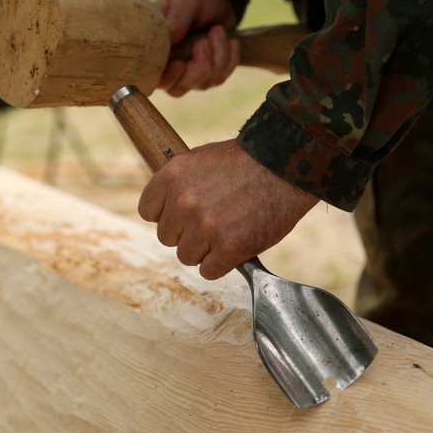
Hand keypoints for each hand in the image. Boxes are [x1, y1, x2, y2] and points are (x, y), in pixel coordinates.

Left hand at [138, 141, 318, 279]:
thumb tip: (164, 211)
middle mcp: (183, 203)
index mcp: (171, 177)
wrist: (284, 165)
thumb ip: (178, 186)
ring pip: (187, 257)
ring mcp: (205, 227)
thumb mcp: (199, 160)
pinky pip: (209, 271)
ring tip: (228, 229)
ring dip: (205, 249)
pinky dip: (222, 263)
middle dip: (187, 232)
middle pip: (167, 238)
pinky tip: (236, 244)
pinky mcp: (229, 248)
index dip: (168, 214)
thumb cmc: (244, 162)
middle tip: (213, 219)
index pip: (148, 212)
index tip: (184, 212)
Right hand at [155, 0, 239, 95]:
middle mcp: (168, 63)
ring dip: (218, 58)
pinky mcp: (209, 71)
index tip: (181, 63)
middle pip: (179, 88)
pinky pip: (220, 78)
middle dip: (199, 68)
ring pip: (203, 84)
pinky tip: (231, 40)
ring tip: (218, 31)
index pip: (154, 77)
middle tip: (205, 41)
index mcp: (154, 47)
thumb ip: (177, 17)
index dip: (167, 77)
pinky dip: (230, 60)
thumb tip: (170, 36)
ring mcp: (189, 70)